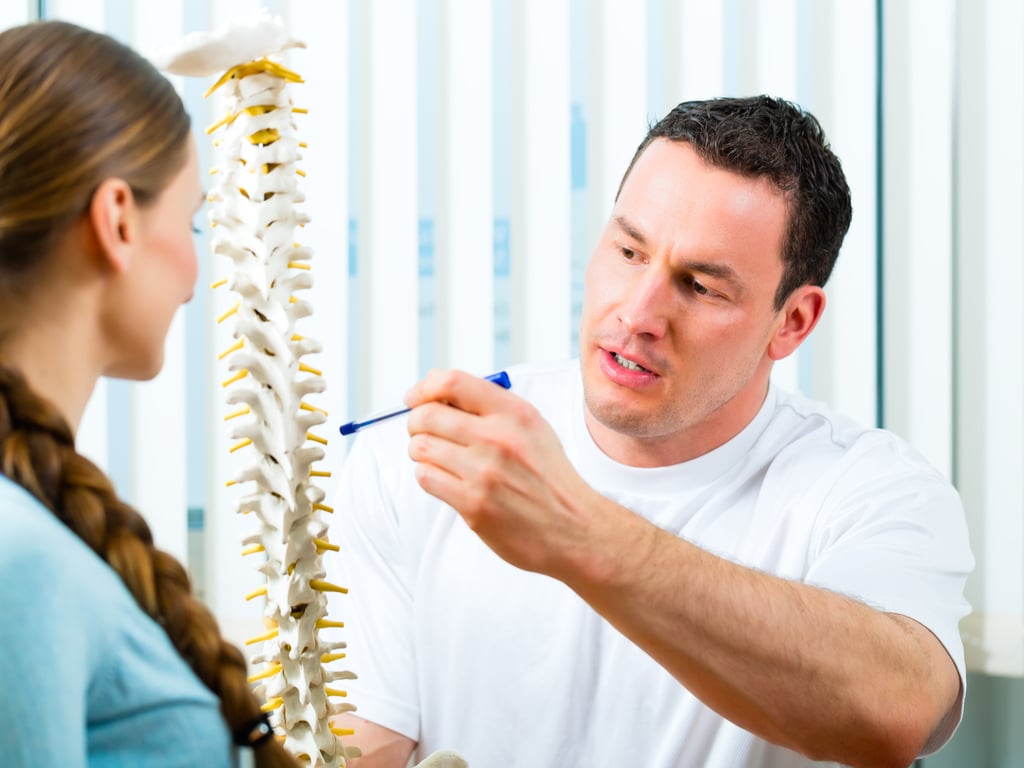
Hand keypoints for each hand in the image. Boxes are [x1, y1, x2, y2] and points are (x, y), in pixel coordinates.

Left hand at [405, 369, 609, 579]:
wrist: (573, 527)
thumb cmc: (548, 477)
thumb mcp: (532, 427)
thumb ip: (489, 405)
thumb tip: (434, 386)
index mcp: (514, 413)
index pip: (453, 382)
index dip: (425, 388)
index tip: (415, 398)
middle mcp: (498, 438)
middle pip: (428, 415)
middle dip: (416, 423)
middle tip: (422, 432)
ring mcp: (484, 472)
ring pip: (421, 447)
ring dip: (421, 452)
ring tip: (438, 459)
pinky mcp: (473, 504)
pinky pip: (426, 478)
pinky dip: (428, 476)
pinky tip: (446, 479)